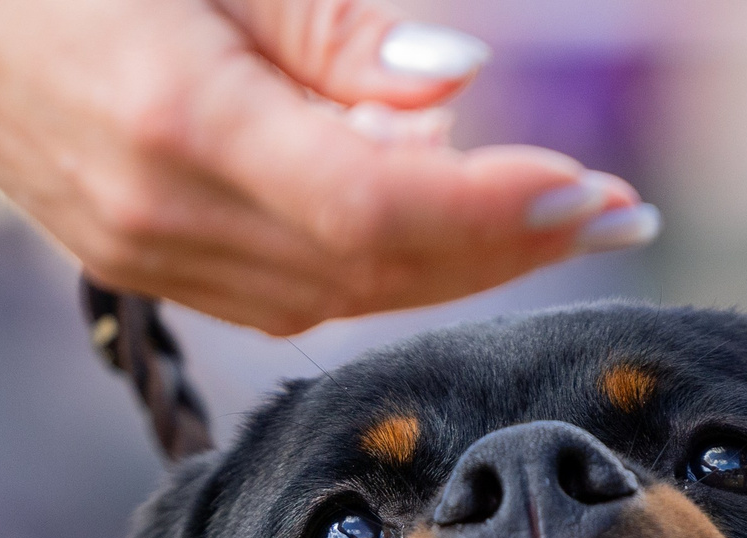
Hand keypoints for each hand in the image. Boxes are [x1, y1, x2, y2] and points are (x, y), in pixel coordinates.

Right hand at [0, 0, 656, 332]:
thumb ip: (334, 33)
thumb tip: (453, 88)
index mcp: (179, 123)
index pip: (377, 208)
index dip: (498, 210)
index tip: (595, 191)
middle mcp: (158, 216)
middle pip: (374, 271)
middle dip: (506, 248)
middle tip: (615, 216)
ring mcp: (138, 253)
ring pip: (334, 295)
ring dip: (451, 266)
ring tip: (547, 220)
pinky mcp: (132, 261)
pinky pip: (282, 291)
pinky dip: (373, 269)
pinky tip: (432, 230)